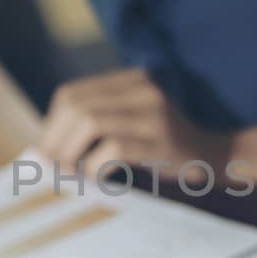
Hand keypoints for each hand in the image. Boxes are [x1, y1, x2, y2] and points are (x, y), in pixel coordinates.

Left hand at [36, 68, 229, 179]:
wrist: (212, 157)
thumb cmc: (161, 147)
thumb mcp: (129, 124)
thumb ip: (94, 126)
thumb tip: (43, 150)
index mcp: (130, 80)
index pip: (72, 94)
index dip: (51, 124)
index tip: (45, 151)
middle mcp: (142, 88)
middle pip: (77, 106)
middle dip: (55, 139)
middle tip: (50, 167)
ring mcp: (154, 112)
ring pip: (91, 122)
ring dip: (71, 152)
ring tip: (70, 173)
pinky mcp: (162, 140)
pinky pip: (114, 147)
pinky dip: (95, 165)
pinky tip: (96, 177)